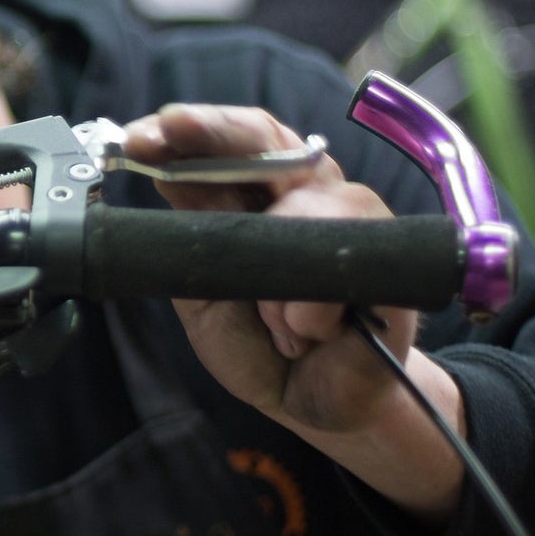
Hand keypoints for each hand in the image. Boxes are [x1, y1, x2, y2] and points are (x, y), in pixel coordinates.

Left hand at [122, 103, 465, 522]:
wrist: (312, 404)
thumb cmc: (258, 341)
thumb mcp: (204, 290)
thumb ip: (192, 236)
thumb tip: (167, 174)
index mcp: (261, 196)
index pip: (232, 143)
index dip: (191, 132)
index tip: (140, 138)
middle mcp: (309, 193)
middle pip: (272, 139)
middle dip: (215, 134)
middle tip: (169, 132)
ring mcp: (356, 220)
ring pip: (312, 203)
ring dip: (274, 272)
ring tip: (270, 322)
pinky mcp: (394, 264)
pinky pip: (350, 262)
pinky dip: (312, 307)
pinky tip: (305, 331)